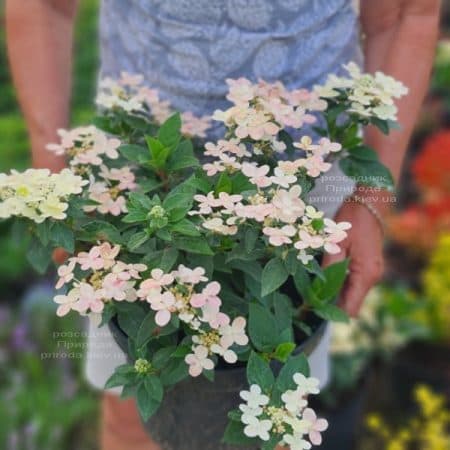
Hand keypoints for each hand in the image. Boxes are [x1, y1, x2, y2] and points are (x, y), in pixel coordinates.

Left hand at [322, 200, 383, 316]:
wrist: (372, 202)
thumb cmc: (353, 219)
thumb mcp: (336, 243)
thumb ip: (328, 268)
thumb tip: (318, 291)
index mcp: (365, 274)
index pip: (351, 308)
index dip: (333, 313)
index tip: (313, 310)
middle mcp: (373, 277)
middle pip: (351, 302)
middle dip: (331, 304)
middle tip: (307, 299)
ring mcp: (373, 271)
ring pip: (352, 292)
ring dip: (335, 293)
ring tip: (313, 288)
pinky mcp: (369, 265)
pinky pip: (354, 282)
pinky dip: (341, 283)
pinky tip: (325, 276)